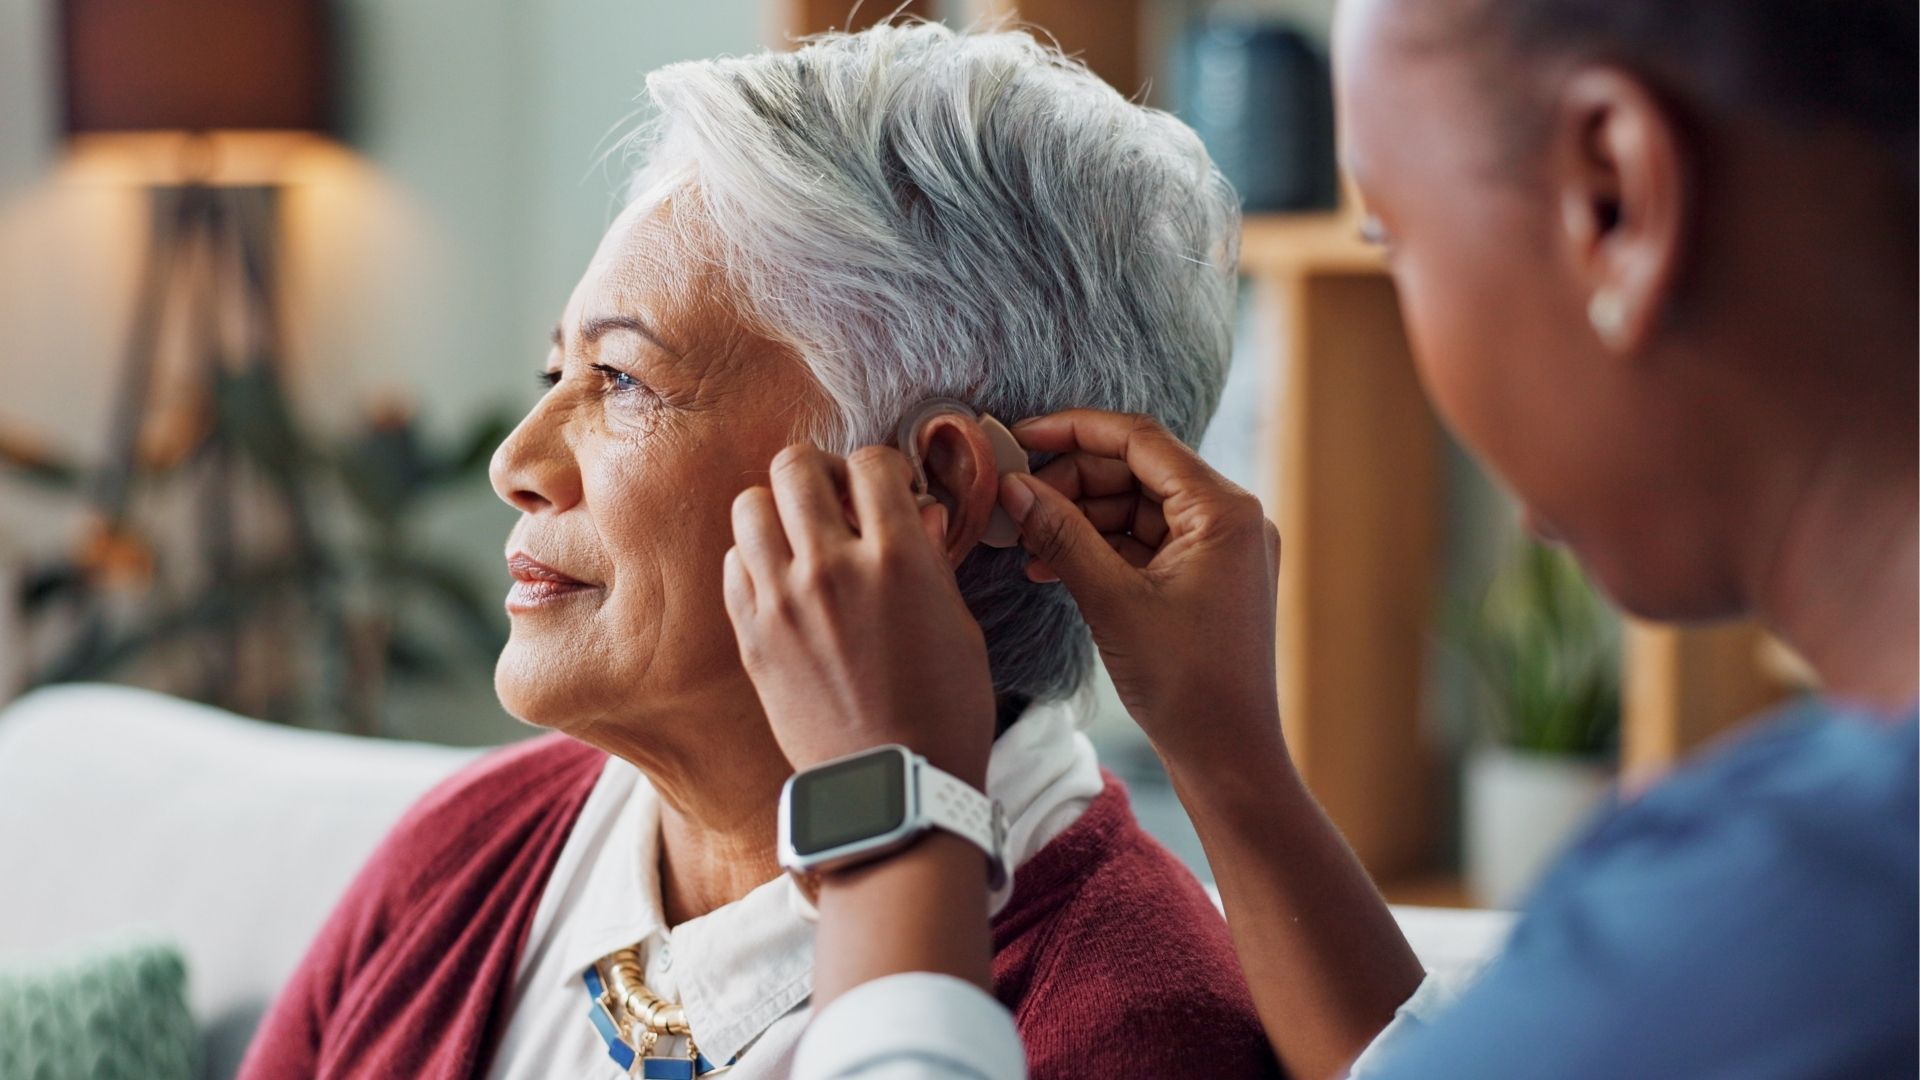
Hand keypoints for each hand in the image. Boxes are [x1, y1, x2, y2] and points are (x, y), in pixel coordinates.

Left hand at [724, 444, 995, 787]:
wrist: (893, 785)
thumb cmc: (943, 709)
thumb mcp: (957, 625)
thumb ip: (930, 559)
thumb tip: (919, 513)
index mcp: (896, 558)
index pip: (871, 462)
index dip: (881, 470)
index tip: (885, 491)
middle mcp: (831, 568)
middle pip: (795, 465)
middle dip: (819, 472)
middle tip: (835, 499)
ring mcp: (782, 601)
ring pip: (749, 505)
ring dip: (777, 510)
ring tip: (800, 537)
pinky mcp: (751, 635)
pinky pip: (733, 564)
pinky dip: (755, 561)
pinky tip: (781, 582)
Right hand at [997, 410, 1285, 779]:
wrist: (1227, 756)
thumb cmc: (1185, 685)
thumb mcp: (1111, 602)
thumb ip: (1061, 536)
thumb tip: (1013, 488)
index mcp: (1224, 510)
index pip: (1140, 440)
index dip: (1073, 432)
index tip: (1019, 437)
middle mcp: (1230, 518)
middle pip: (1135, 471)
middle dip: (1070, 483)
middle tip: (1013, 501)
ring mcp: (1219, 550)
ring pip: (1134, 508)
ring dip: (1078, 519)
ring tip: (1023, 541)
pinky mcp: (1205, 578)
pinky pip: (1143, 544)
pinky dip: (1098, 549)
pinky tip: (1049, 566)